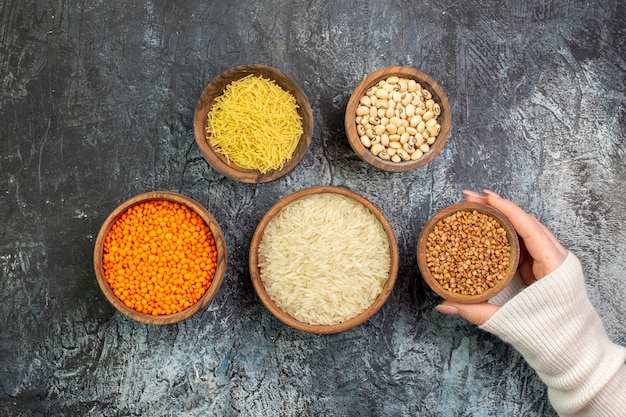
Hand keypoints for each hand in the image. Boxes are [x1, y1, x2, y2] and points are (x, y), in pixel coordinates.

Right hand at [434, 190, 567, 324]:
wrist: (571, 350)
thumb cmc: (546, 335)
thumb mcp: (508, 322)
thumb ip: (475, 311)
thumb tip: (444, 305)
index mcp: (554, 266)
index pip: (530, 228)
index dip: (507, 209)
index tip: (486, 197)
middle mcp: (556, 258)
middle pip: (526, 222)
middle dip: (498, 207)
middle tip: (470, 198)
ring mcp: (551, 261)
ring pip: (526, 229)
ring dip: (502, 216)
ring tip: (476, 206)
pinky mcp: (545, 267)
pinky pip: (525, 241)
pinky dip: (507, 231)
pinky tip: (489, 227)